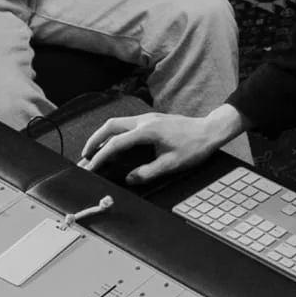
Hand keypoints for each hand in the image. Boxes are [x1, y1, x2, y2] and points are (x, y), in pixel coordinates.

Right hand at [81, 106, 242, 184]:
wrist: (210, 130)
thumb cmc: (194, 146)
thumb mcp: (172, 164)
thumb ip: (148, 172)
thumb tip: (130, 178)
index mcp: (147, 131)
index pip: (116, 143)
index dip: (101, 156)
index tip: (91, 167)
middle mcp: (145, 120)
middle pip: (110, 126)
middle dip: (95, 140)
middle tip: (85, 156)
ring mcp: (148, 118)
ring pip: (118, 123)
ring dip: (104, 135)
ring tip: (95, 150)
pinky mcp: (152, 120)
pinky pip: (127, 124)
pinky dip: (115, 133)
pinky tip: (115, 143)